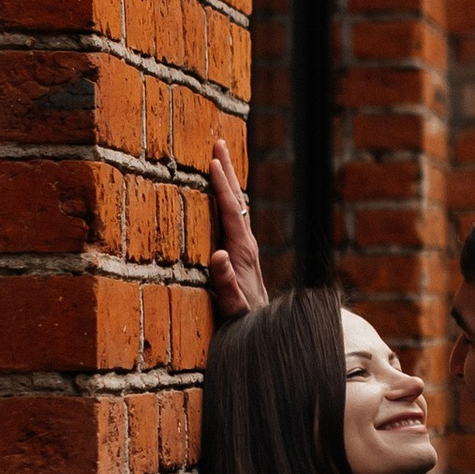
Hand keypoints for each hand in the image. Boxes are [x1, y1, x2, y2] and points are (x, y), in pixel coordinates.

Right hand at [208, 135, 268, 320]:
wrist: (262, 331)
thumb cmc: (242, 321)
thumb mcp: (231, 306)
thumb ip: (226, 283)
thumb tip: (218, 255)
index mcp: (242, 252)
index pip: (231, 211)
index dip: (221, 186)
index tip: (212, 161)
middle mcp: (247, 245)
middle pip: (237, 200)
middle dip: (227, 171)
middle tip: (218, 142)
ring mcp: (246, 248)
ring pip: (236, 207)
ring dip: (228, 181)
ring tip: (219, 158)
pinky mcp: (243, 254)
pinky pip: (234, 218)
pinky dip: (228, 199)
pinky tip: (224, 194)